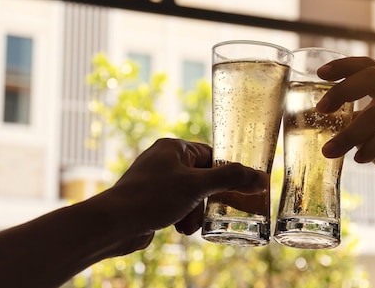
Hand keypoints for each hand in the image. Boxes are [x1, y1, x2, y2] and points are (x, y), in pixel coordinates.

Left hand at [102, 138, 267, 249]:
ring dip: (195, 212)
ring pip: (190, 195)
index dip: (225, 173)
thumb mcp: (197, 187)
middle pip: (202, 177)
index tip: (239, 188)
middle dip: (209, 199)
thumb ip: (230, 180)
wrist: (114, 223)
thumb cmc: (153, 197)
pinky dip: (182, 217)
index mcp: (174, 147)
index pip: (211, 155)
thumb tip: (260, 179)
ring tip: (189, 224)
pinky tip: (178, 227)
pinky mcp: (150, 199)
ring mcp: (155, 180)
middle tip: (217, 211)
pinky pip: (176, 205)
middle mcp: (164, 160)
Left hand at [316, 57, 374, 193]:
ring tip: (329, 150)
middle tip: (320, 109)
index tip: (319, 73)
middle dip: (341, 91)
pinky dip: (367, 150)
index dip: (342, 66)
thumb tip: (317, 116)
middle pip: (371, 78)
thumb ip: (355, 115)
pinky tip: (359, 159)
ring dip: (347, 135)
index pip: (368, 64)